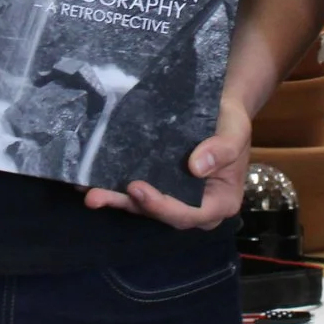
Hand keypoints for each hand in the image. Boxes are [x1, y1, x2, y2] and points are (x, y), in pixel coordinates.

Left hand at [83, 92, 247, 229]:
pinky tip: (90, 182)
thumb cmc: (232, 122)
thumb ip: (222, 150)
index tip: (138, 188)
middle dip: (129, 205)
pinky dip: (115, 187)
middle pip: (160, 213)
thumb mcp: (235, 132)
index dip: (162, 206)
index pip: (189, 214)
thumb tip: (196, 167)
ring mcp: (175, 197)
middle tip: (98, 196)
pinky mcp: (160, 185)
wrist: (222, 109)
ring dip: (115, 200)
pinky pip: (137, 191)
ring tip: (88, 193)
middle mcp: (195, 207)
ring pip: (144, 205)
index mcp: (219, 203)